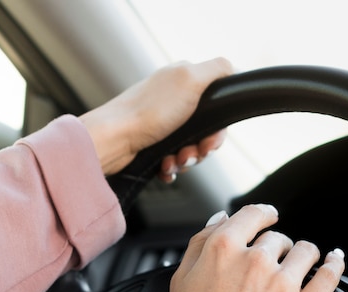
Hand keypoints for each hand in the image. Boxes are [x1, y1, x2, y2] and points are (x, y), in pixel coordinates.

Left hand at [79, 58, 232, 179]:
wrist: (113, 141)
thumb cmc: (148, 112)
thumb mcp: (190, 80)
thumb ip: (217, 70)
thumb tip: (234, 68)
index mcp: (183, 81)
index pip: (216, 107)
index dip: (217, 129)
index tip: (211, 141)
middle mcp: (172, 101)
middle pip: (204, 132)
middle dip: (201, 149)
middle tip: (192, 154)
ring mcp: (161, 124)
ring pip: (189, 148)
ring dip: (186, 160)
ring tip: (174, 161)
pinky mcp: (151, 144)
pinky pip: (172, 160)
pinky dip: (171, 168)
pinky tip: (165, 168)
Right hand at [164, 205, 344, 291]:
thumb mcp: (180, 282)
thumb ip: (199, 244)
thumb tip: (219, 218)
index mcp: (224, 250)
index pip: (251, 215)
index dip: (261, 214)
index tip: (268, 217)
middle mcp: (256, 261)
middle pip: (277, 238)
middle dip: (275, 247)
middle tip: (270, 263)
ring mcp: (283, 285)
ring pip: (305, 251)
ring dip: (302, 253)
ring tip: (300, 264)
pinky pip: (329, 276)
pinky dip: (334, 263)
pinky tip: (335, 259)